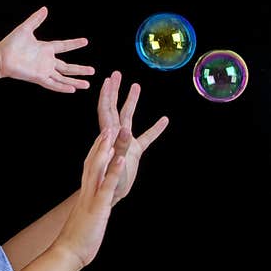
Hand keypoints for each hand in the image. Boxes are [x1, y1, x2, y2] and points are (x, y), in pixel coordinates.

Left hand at [0, 6, 94, 92]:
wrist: (0, 57)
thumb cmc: (11, 43)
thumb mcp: (26, 29)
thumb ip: (36, 19)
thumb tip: (45, 9)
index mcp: (45, 48)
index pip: (64, 46)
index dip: (74, 44)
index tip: (85, 41)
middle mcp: (46, 61)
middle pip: (67, 67)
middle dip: (80, 69)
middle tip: (93, 70)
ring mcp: (43, 70)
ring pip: (63, 77)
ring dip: (75, 81)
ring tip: (88, 84)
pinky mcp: (38, 77)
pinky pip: (53, 84)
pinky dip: (62, 87)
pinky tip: (72, 89)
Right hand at [54, 127, 125, 268]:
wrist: (66, 254)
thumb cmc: (75, 242)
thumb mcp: (84, 222)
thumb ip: (88, 212)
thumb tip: (89, 212)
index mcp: (84, 197)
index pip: (89, 170)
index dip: (95, 154)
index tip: (101, 140)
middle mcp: (86, 193)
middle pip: (91, 163)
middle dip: (100, 145)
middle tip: (107, 127)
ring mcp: (91, 198)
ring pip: (98, 168)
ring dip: (106, 149)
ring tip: (113, 132)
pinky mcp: (98, 207)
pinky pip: (107, 186)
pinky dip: (113, 171)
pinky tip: (120, 158)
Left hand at [97, 70, 168, 204]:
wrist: (109, 196)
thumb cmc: (108, 183)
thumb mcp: (116, 163)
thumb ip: (120, 146)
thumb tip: (124, 128)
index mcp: (109, 136)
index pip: (106, 110)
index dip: (107, 94)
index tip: (109, 79)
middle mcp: (115, 135)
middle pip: (114, 108)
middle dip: (115, 91)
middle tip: (117, 74)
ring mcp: (125, 142)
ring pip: (128, 118)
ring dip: (132, 102)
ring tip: (136, 86)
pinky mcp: (133, 152)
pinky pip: (146, 137)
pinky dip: (155, 128)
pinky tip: (165, 120)